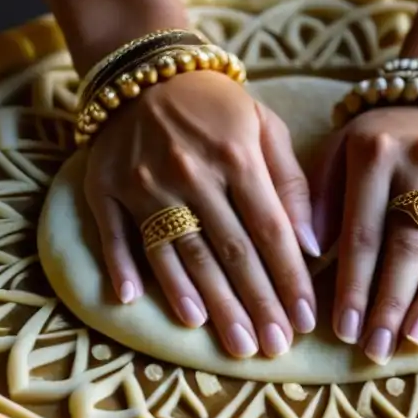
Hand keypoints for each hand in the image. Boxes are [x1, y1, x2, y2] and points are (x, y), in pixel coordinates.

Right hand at [84, 71, 320, 357]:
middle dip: (255, 305)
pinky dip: (124, 268)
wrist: (147, 69)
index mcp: (236, 155)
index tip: (305, 320)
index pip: (269, 230)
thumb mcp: (265, 126)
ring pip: (179, 255)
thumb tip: (311, 245)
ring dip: (206, 303)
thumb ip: (290, 182)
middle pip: (228, 252)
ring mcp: (144, 183)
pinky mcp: (106, 187)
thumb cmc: (217, 106)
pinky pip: (116, 235)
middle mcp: (190, 173)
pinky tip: (135, 303)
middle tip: (272, 348)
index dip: (289, 279)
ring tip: (230, 342)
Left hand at [311, 107, 417, 364]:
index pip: (362, 234)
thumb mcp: (338, 148)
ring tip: (417, 341)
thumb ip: (319, 196)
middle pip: (406, 246)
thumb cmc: (379, 137)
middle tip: (377, 350)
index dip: (354, 286)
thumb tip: (310, 254)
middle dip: (390, 303)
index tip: (344, 330)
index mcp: (375, 155)